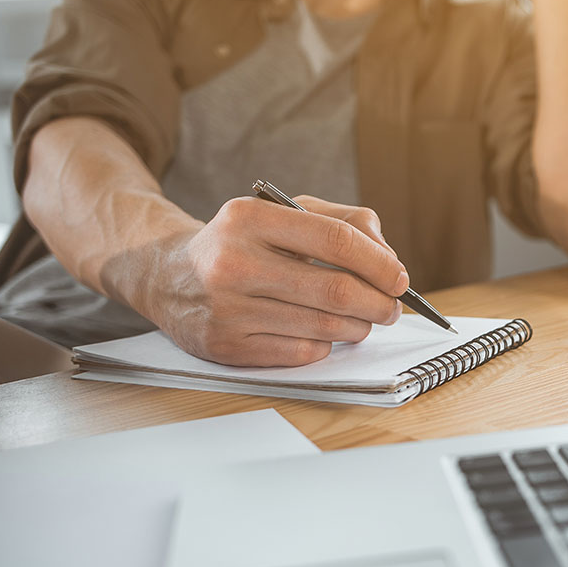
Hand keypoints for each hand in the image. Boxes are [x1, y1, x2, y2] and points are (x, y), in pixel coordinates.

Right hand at [142, 196, 406, 365]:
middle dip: (378, 304)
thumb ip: (345, 222)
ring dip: (357, 327)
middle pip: (336, 291)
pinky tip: (320, 331)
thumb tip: (389, 260)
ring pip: (325, 327)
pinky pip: (303, 352)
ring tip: (361, 320)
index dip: (379, 263)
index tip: (399, 278)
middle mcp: (233, 262)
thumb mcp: (285, 214)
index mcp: (249, 218)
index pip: (335, 239)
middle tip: (391, 309)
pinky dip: (325, 344)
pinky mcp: (226, 346)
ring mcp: (227, 308)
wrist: (168, 276)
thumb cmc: (244, 243)